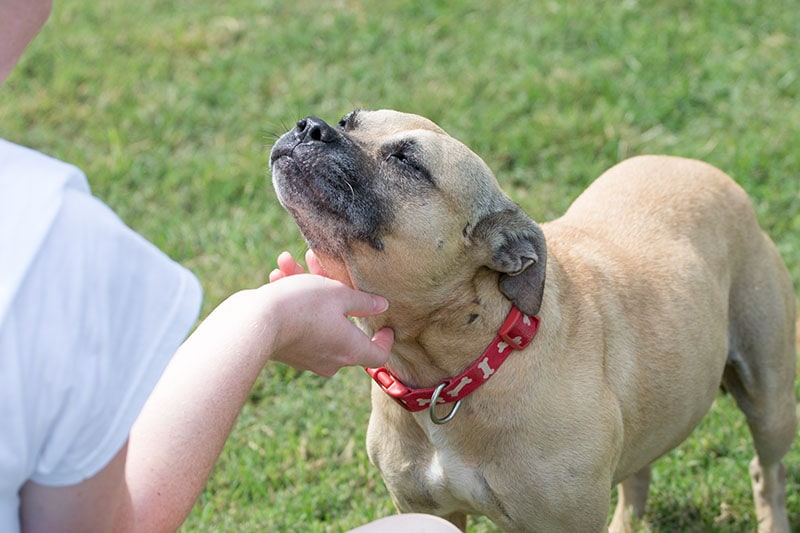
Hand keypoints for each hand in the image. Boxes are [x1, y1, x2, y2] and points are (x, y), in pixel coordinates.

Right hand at [265, 251, 392, 375]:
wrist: (254, 322)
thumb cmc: (303, 306)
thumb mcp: (338, 294)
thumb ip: (363, 301)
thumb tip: (382, 306)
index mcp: (351, 350)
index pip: (378, 355)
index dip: (385, 340)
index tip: (386, 325)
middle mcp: (332, 359)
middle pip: (344, 326)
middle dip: (335, 293)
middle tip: (324, 269)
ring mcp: (308, 357)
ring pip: (317, 318)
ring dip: (306, 288)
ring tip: (292, 262)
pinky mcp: (287, 350)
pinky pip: (297, 323)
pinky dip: (292, 300)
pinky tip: (279, 274)